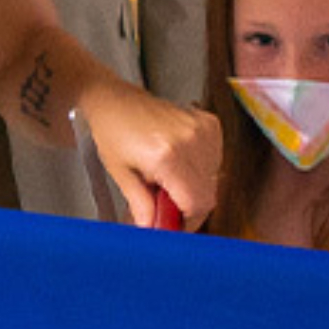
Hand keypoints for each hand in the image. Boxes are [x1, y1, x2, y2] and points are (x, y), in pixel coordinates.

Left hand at [78, 85, 222, 229]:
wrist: (115, 101)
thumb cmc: (112, 131)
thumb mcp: (121, 174)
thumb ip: (141, 206)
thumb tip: (153, 228)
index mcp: (167, 155)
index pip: (197, 204)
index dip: (187, 222)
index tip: (173, 226)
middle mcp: (190, 140)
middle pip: (208, 195)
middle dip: (187, 206)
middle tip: (163, 203)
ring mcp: (202, 130)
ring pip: (213, 179)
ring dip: (193, 187)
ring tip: (167, 177)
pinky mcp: (209, 124)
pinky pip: (215, 160)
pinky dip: (200, 169)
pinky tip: (178, 162)